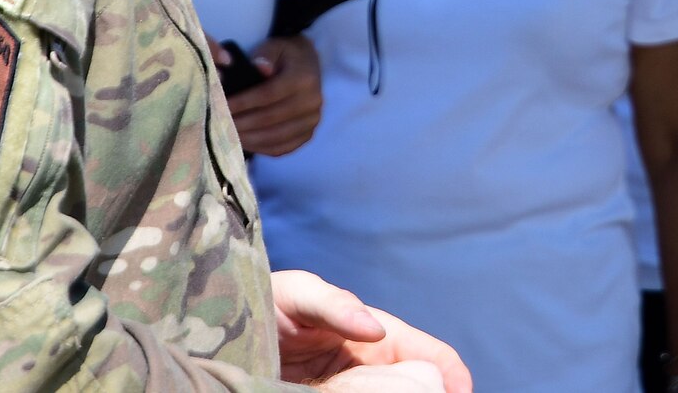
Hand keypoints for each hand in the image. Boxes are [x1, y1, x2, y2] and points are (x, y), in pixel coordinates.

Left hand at [222, 36, 323, 156]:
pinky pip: (282, 148)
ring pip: (275, 137)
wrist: (308, 64)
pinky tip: (243, 142)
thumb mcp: (274, 47)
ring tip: (226, 135)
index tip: (221, 106)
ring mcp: (312, 121)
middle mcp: (312, 102)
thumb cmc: (284, 55)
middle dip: (241, 123)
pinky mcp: (308, 135)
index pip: (268, 95)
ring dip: (248, 139)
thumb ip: (265, 56)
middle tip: (218, 125)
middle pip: (270, 119)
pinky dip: (260, 149)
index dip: (243, 103)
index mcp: (304, 79)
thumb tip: (260, 67)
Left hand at [272, 269, 472, 392]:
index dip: (452, 374)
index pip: (429, 356)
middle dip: (430, 391)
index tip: (459, 392)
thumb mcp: (296, 294)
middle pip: (415, 386)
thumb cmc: (262, 305)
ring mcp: (345, 389)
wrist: (218, 339)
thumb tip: (377, 328)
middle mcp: (368, 368)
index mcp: (375, 337)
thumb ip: (334, 304)